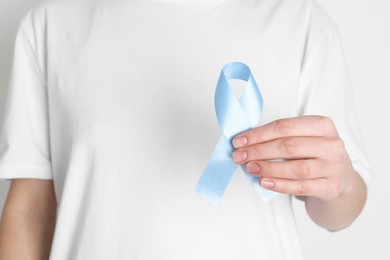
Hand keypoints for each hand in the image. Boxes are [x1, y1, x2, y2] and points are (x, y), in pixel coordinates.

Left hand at [232, 115, 354, 201]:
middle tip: (239, 156)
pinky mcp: (330, 187)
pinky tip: (264, 182)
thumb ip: (279, 137)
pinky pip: (300, 187)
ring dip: (268, 168)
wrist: (341, 178)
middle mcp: (331, 145)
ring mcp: (334, 167)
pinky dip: (280, 185)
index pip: (284, 126)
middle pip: (288, 146)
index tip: (239, 141)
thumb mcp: (303, 138)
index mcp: (322, 125)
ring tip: (250, 168)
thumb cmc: (314, 154)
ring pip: (295, 168)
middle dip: (259, 151)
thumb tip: (245, 142)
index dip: (258, 134)